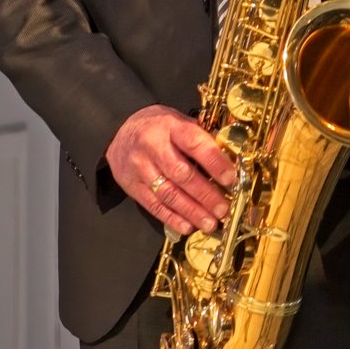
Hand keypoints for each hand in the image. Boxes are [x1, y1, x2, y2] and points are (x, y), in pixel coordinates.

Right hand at [108, 105, 240, 235]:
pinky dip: (172, 218)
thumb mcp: (178, 122)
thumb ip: (200, 139)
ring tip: (210, 223)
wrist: (119, 133)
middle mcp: (153, 146)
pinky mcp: (132, 186)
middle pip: (181, 174)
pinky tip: (188, 226)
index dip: (214, 161)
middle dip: (205, 194)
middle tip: (223, 208)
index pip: (194, 143)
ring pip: (168, 193)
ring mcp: (140, 168)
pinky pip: (153, 205)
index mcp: (170, 126)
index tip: (230, 178)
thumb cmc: (158, 128)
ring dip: (192, 211)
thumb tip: (228, 163)